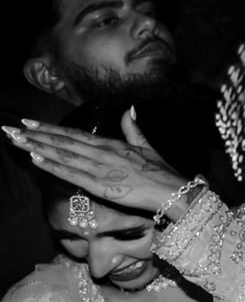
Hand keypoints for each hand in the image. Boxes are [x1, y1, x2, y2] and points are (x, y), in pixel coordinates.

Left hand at [4, 113, 186, 212]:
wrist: (172, 190)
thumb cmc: (161, 171)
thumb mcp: (147, 147)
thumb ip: (134, 129)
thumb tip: (129, 110)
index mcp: (111, 144)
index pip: (74, 135)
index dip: (51, 129)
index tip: (31, 123)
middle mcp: (101, 153)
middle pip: (62, 143)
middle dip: (36, 135)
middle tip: (12, 129)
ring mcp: (99, 168)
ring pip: (62, 155)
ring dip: (38, 147)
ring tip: (17, 140)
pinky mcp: (99, 185)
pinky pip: (70, 173)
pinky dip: (52, 165)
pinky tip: (36, 158)